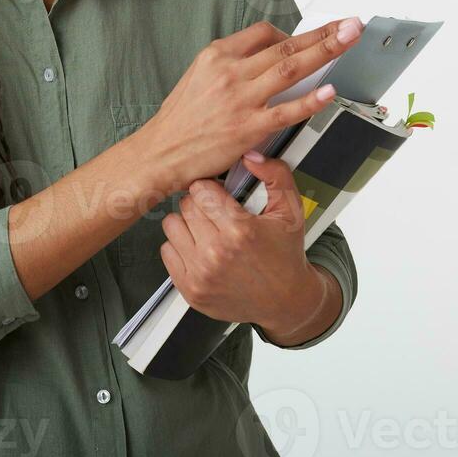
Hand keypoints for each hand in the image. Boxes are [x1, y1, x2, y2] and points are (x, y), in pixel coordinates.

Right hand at [131, 16, 361, 192]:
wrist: (160, 152)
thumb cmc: (181, 119)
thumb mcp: (198, 76)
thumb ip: (231, 65)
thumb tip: (265, 59)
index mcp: (217, 55)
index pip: (263, 33)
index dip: (291, 34)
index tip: (309, 40)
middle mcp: (230, 72)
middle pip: (285, 46)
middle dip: (323, 33)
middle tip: (351, 24)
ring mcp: (240, 99)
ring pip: (290, 69)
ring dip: (325, 51)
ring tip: (350, 39)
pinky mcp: (248, 128)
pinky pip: (286, 111)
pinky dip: (309, 100)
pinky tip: (329, 91)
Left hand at [158, 152, 327, 330]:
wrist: (285, 300)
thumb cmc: (285, 254)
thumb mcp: (290, 210)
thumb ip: (275, 175)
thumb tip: (251, 155)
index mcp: (240, 230)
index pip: (200, 189)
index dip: (212, 189)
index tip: (221, 197)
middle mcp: (216, 253)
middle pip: (185, 205)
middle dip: (201, 205)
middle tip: (217, 215)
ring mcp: (200, 274)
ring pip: (171, 225)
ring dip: (187, 224)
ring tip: (208, 231)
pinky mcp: (190, 289)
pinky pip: (166, 251)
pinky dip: (180, 247)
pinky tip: (201, 249)